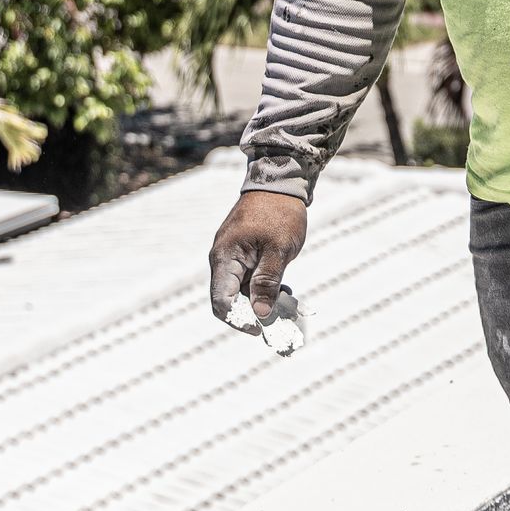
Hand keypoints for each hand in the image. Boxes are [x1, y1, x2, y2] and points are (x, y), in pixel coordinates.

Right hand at [209, 188, 308, 327]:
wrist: (281, 181)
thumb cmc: (280, 213)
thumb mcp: (278, 249)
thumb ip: (267, 282)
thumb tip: (260, 313)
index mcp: (225, 258)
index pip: (222, 302)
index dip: (239, 321)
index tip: (261, 329)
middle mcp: (223, 259)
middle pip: (230, 299)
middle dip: (253, 313)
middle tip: (280, 320)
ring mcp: (232, 255)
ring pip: (241, 290)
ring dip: (262, 300)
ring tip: (287, 302)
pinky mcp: (243, 253)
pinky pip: (248, 278)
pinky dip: (264, 287)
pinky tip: (284, 289)